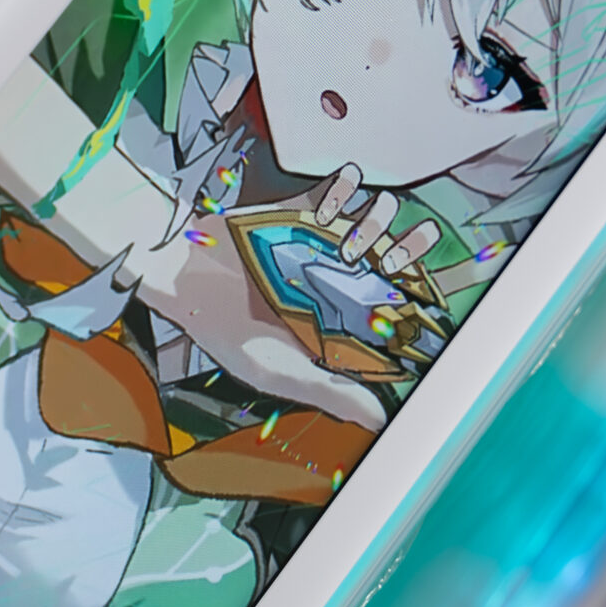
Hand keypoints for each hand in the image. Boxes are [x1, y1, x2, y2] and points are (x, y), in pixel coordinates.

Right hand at [135, 165, 438, 432]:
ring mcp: (321, 245)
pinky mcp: (300, 214)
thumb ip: (328, 390)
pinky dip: (344, 187)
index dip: (416, 308)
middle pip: (395, 262)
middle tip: (399, 255)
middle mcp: (336, 281)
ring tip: (355, 233)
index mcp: (337, 322)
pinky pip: (336, 191)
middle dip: (409, 252)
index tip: (424, 306)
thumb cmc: (224, 331)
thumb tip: (379, 420)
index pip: (393, 316)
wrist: (181, 275)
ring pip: (373, 222)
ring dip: (376, 220)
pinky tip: (336, 197)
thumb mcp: (275, 370)